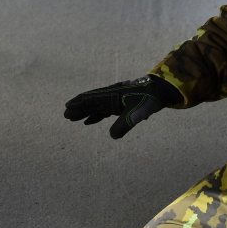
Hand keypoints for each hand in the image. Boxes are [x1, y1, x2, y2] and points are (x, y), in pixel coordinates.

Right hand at [63, 75, 180, 138]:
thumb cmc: (149, 99)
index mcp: (112, 95)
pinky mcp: (120, 105)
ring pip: (96, 107)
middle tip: (66, 116)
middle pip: (91, 103)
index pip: (91, 99)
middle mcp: (111, 96)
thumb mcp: (137, 112)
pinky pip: (103, 110)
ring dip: (85, 113)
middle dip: (78, 109)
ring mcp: (115, 100)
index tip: (67, 108)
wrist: (160, 91)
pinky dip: (95, 116)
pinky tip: (89, 122)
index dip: (79, 103)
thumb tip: (112, 136)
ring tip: (73, 119)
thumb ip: (125, 124)